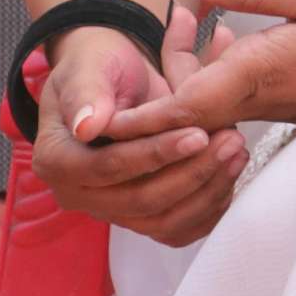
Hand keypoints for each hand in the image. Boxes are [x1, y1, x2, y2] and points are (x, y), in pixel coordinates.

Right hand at [28, 16, 244, 245]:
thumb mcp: (89, 66)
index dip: (153, 154)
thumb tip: (87, 127)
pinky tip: (231, 173)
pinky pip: (180, 229)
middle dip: (191, 172)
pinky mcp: (143, 218)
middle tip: (231, 140)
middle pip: (140, 201)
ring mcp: (111, 211)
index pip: (107, 168)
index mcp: (57, 160)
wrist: (119, 78)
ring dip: (207, 189)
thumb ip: (86, 92)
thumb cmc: (101, 66)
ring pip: (164, 221)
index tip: (197, 134)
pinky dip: (209, 207)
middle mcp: (78, 194)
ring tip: (238, 150)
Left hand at [100, 0, 295, 139]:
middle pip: (182, 106)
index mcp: (259, 74)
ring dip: (183, 72)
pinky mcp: (286, 106)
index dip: (132, 118)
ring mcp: (272, 107)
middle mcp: (257, 100)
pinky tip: (223, 38)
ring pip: (205, 102)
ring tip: (188, 19)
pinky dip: (211, 75)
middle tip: (164, 26)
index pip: (178, 108)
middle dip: (155, 77)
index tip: (94, 120)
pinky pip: (231, 99)